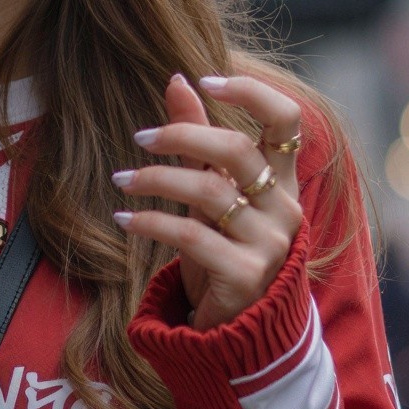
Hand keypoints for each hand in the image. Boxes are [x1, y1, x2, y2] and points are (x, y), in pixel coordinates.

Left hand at [113, 74, 304, 331]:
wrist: (238, 329)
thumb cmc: (224, 249)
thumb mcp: (212, 191)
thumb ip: (199, 138)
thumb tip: (178, 79)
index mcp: (282, 180)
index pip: (286, 119)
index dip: (251, 92)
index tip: (206, 79)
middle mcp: (283, 208)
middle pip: (237, 151)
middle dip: (182, 137)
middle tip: (140, 139)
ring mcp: (268, 243)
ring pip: (209, 193)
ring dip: (156, 180)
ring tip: (122, 181)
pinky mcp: (243, 275)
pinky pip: (190, 236)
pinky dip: (151, 222)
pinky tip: (126, 218)